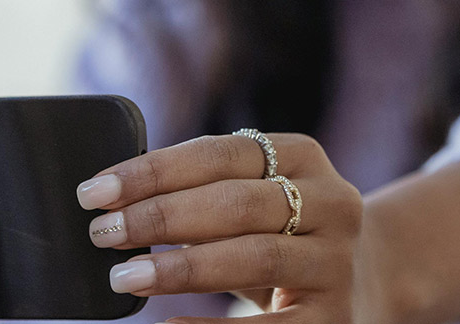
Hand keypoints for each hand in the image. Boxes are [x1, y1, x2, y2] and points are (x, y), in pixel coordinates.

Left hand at [75, 132, 367, 323]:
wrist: (363, 279)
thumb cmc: (277, 232)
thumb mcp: (253, 196)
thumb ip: (200, 189)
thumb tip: (112, 199)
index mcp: (302, 155)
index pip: (217, 153)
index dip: (152, 171)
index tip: (96, 191)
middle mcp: (332, 200)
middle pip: (235, 202)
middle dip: (159, 217)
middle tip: (102, 232)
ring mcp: (338, 259)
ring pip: (254, 256)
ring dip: (180, 268)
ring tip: (124, 277)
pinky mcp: (335, 315)